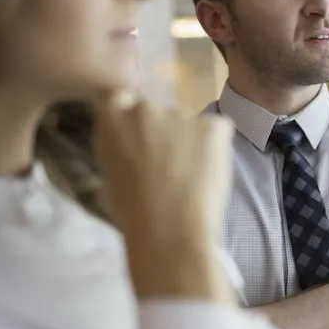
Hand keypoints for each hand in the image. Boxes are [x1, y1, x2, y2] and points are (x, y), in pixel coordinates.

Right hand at [92, 90, 236, 301]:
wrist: (168, 230)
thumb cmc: (132, 213)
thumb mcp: (110, 172)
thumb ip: (121, 147)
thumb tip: (135, 145)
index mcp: (112, 118)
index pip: (121, 97)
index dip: (133, 115)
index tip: (140, 135)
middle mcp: (146, 107)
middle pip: (158, 111)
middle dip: (164, 131)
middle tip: (170, 164)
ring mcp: (182, 114)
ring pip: (190, 124)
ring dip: (191, 141)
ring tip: (190, 176)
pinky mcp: (215, 125)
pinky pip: (217, 131)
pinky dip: (216, 147)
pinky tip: (208, 173)